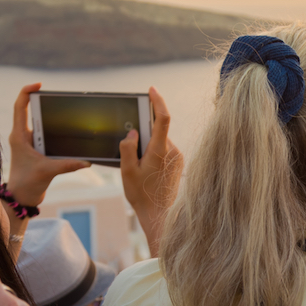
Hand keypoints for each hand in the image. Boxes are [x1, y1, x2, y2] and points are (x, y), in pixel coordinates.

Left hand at [8, 84, 90, 207]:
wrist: (22, 198)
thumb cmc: (26, 184)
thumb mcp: (47, 171)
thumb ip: (68, 165)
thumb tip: (87, 162)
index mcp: (19, 136)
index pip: (19, 107)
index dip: (27, 92)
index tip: (39, 85)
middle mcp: (23, 136)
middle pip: (31, 111)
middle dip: (44, 103)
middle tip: (58, 98)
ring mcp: (30, 142)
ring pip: (41, 123)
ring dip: (52, 119)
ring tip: (66, 115)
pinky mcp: (37, 150)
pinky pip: (47, 136)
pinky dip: (57, 133)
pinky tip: (68, 134)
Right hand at [119, 87, 182, 255]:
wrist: (160, 215)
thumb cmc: (142, 195)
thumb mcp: (127, 171)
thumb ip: (128, 149)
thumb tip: (132, 134)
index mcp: (160, 151)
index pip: (162, 118)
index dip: (158, 101)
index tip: (151, 90)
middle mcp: (172, 151)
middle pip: (157, 131)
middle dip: (142, 135)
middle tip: (133, 154)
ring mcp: (177, 157)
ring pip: (160, 142)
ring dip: (148, 147)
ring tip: (140, 169)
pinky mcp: (178, 163)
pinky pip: (164, 150)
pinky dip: (153, 154)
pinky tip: (147, 171)